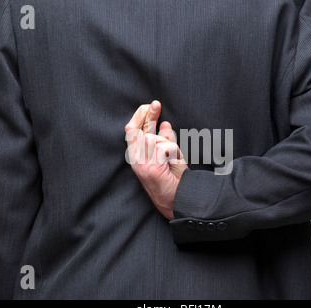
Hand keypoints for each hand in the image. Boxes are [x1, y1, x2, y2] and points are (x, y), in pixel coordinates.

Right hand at [125, 101, 187, 219]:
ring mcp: (141, 164)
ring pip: (154, 138)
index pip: (132, 131)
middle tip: (156, 103)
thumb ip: (164, 140)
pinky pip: (164, 147)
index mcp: (138, 155)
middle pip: (137, 130)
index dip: (140, 116)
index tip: (150, 105)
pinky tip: (173, 162)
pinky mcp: (150, 167)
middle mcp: (136, 159)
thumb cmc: (173, 179)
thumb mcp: (169, 155)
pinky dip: (173, 152)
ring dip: (168, 144)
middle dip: (147, 115)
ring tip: (172, 158)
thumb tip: (164, 123)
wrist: (178, 200)